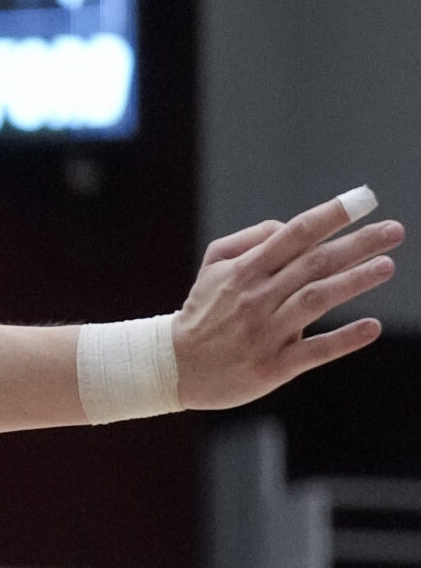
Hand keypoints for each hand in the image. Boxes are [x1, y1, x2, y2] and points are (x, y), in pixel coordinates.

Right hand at [175, 190, 399, 408]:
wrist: (174, 367)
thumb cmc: (203, 312)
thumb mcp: (213, 265)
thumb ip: (250, 239)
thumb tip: (290, 227)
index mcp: (244, 270)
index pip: (294, 234)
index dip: (331, 215)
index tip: (365, 201)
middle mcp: (256, 298)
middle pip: (313, 264)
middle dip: (357, 244)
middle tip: (394, 230)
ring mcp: (265, 333)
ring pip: (315, 300)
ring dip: (354, 282)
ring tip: (386, 266)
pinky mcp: (272, 367)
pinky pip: (313, 351)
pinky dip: (343, 339)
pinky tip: (370, 328)